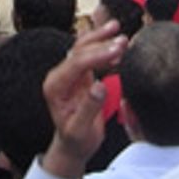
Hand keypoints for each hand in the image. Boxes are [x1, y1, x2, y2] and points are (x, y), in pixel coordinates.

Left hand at [41, 20, 127, 178]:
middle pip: (80, 51)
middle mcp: (59, 76)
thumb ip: (89, 108)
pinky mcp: (80, 74)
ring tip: (120, 33)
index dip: (97, 55)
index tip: (117, 51)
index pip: (76, 63)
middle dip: (102, 43)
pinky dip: (104, 47)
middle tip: (123, 40)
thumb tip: (99, 86)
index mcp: (54, 87)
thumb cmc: (75, 139)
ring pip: (84, 48)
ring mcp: (69, 73)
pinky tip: (117, 45)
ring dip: (102, 39)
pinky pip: (91, 55)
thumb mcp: (80, 130)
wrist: (73, 145)